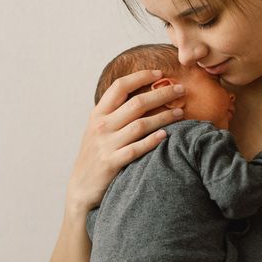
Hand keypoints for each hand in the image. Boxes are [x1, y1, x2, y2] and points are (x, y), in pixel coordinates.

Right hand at [66, 69, 186, 210]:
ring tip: (180, 112)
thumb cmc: (95, 155)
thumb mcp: (98, 130)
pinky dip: (152, 141)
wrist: (80, 187)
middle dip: (161, 93)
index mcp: (98, 114)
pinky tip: (166, 135)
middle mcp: (101, 126)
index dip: (140, 76)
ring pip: (140, 125)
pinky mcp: (112, 162)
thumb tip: (142, 95)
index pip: (119, 86)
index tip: (160, 74)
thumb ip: (114, 113)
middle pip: (136, 103)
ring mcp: (106, 144)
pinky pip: (136, 149)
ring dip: (164, 117)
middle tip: (180, 90)